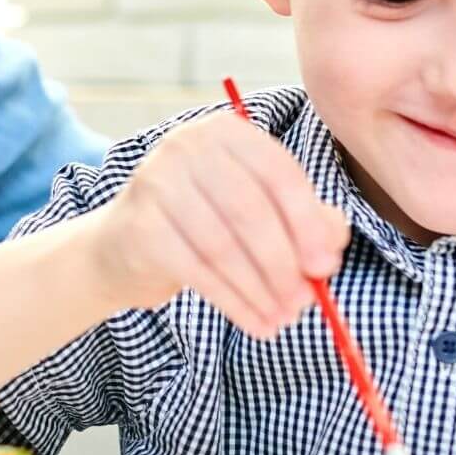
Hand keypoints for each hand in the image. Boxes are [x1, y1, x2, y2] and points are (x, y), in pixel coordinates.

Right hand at [83, 111, 349, 335]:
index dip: (307, 222)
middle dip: (283, 263)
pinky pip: (197, 271)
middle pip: (250, 210)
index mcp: (226, 132)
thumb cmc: (204, 224)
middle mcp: (186, 146)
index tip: (326, 265)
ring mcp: (157, 183)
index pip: (278, 173)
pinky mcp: (139, 226)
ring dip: (259, 290)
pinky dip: (233, 303)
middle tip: (303, 301)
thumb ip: (306, 219)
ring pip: (223, 245)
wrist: (123, 247)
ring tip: (281, 319)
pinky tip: (255, 323)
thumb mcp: (258, 212)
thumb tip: (332, 245)